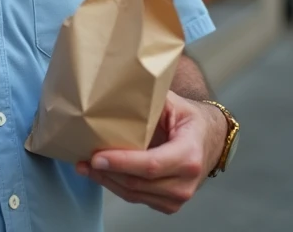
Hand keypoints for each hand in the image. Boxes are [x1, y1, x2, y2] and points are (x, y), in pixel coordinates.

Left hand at [76, 91, 227, 214]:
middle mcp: (186, 181)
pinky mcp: (168, 204)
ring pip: (134, 194)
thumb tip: (115, 87)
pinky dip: (117, 186)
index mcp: (189, 155)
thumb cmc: (189, 120)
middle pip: (138, 182)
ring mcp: (178, 197)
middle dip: (106, 172)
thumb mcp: (174, 103)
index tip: (96, 156)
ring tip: (85, 166)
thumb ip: (148, 98)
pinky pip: (137, 198)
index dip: (122, 163)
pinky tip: (102, 174)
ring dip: (107, 181)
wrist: (210, 140)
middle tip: (82, 160)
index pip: (151, 164)